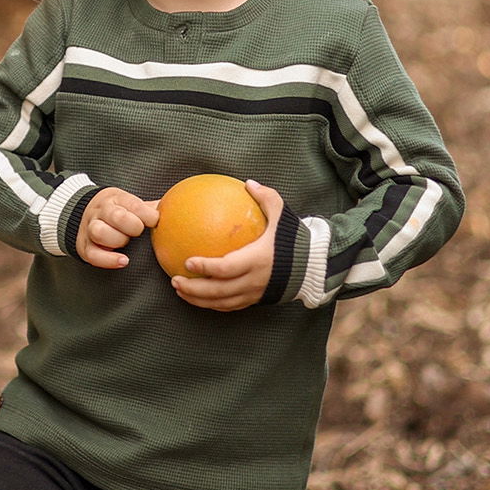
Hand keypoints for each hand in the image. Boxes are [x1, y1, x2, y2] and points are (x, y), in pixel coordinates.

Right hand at [76, 186, 159, 269]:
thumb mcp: (130, 203)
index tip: (155, 220)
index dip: (145, 213)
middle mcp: (101, 212)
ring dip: (117, 239)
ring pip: (100, 232)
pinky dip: (108, 259)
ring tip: (126, 243)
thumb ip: (150, 208)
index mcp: (116, 199)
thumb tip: (176, 208)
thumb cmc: (116, 211)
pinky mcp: (85, 246)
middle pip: (115, 216)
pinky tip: (123, 261)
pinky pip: (93, 254)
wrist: (83, 212)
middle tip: (138, 231)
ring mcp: (90, 228)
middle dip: (132, 225)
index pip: (132, 204)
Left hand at [170, 181, 285, 311]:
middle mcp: (253, 281)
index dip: (205, 267)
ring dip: (198, 299)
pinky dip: (211, 304)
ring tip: (179, 289)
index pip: (225, 268)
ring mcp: (253, 294)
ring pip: (220, 302)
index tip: (188, 261)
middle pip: (217, 291)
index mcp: (257, 260)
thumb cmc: (296, 240)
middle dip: (193, 289)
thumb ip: (266, 198)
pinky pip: (229, 306)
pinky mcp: (254, 301)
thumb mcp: (284, 216)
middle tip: (174, 280)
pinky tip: (197, 297)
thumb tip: (248, 182)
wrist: (314, 267)